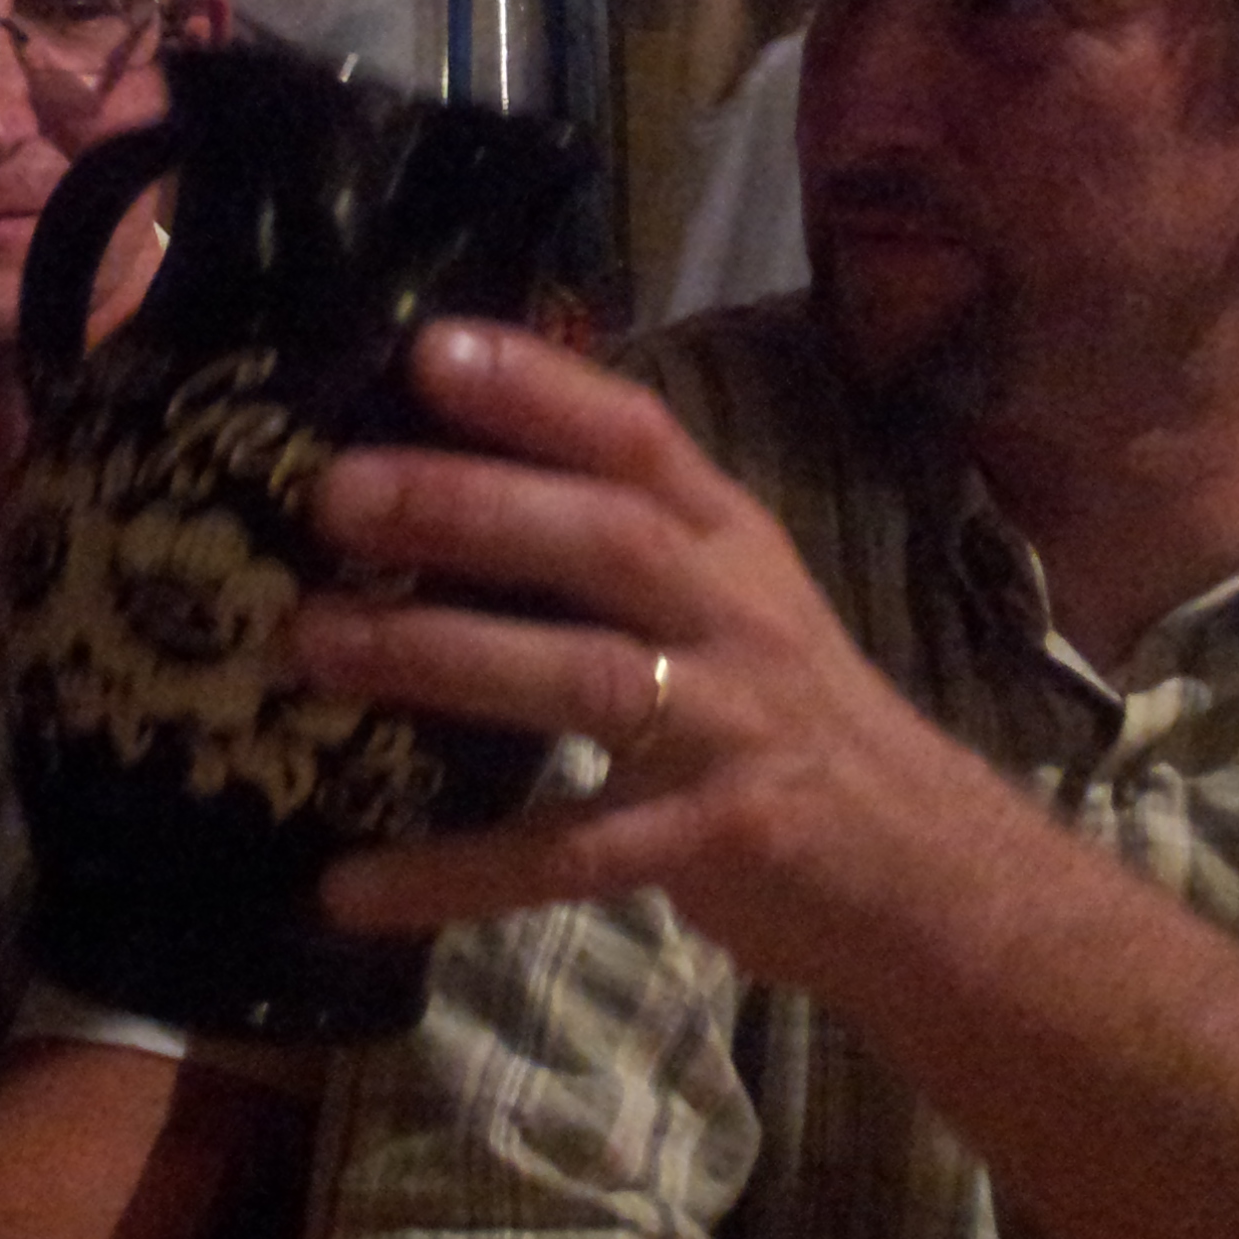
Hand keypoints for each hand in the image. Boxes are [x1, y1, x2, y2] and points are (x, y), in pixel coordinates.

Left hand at [291, 320, 1010, 995]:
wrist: (925, 873)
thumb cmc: (790, 721)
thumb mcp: (727, 603)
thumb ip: (619, 540)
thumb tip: (439, 480)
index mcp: (731, 542)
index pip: (639, 438)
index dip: (539, 388)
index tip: (428, 350)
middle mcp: (736, 617)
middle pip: (607, 539)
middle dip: (469, 506)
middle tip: (336, 494)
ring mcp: (731, 729)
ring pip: (584, 679)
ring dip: (442, 658)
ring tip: (313, 645)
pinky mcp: (714, 843)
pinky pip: (568, 856)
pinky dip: (456, 873)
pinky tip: (347, 888)